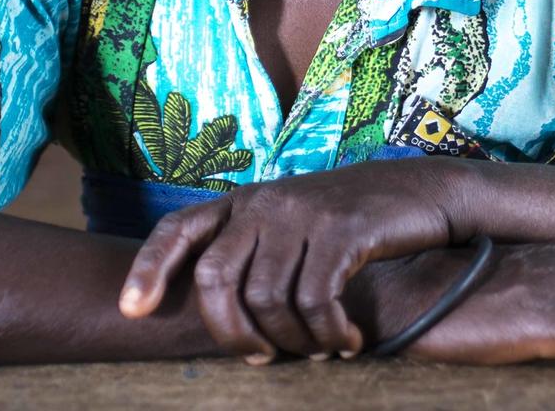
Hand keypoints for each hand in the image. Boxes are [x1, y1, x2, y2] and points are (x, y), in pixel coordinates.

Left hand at [118, 158, 473, 360]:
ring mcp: (301, 211)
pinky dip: (329, 334)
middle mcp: (264, 201)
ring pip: (267, 298)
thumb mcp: (294, 228)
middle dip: (231, 333)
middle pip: (215, 278)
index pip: (178, 229)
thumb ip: (256, 256)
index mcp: (243, 201)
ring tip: (320, 351)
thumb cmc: (353, 225)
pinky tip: (348, 343)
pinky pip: (316, 300)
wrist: (422, 193)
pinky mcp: (342, 228)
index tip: (132, 310)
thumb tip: (228, 326)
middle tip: (262, 360)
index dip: (149, 268)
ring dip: (293, 341)